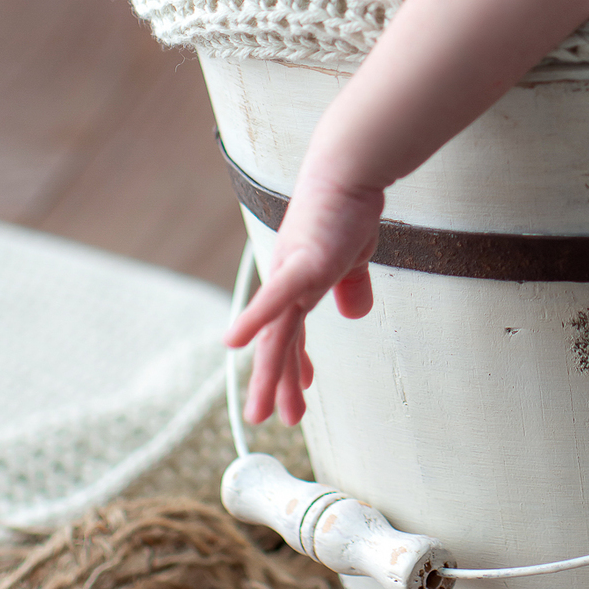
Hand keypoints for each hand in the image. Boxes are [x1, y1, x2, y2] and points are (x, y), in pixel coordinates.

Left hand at [224, 169, 384, 424]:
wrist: (348, 170)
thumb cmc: (350, 206)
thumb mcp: (354, 256)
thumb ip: (351, 285)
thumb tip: (355, 313)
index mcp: (298, 281)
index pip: (290, 331)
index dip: (293, 364)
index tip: (297, 390)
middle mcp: (286, 281)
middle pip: (278, 341)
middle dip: (274, 383)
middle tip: (266, 419)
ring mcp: (290, 273)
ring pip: (277, 335)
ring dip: (270, 375)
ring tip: (259, 411)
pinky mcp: (301, 262)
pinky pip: (276, 297)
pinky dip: (255, 320)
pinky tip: (233, 342)